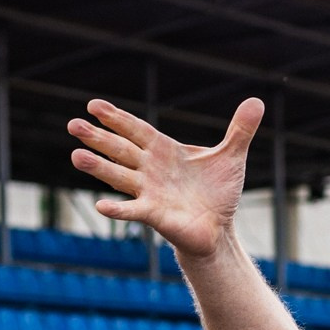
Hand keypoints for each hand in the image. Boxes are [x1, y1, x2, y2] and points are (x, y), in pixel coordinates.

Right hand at [68, 97, 261, 261]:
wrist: (219, 227)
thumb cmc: (218, 192)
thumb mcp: (232, 156)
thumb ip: (240, 130)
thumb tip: (257, 101)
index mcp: (164, 151)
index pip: (136, 130)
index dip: (117, 118)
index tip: (93, 105)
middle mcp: (150, 170)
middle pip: (120, 150)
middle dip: (97, 138)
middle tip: (72, 125)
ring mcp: (149, 192)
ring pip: (119, 177)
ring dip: (98, 168)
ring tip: (75, 156)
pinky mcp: (155, 215)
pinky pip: (133, 211)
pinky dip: (118, 210)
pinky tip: (101, 206)